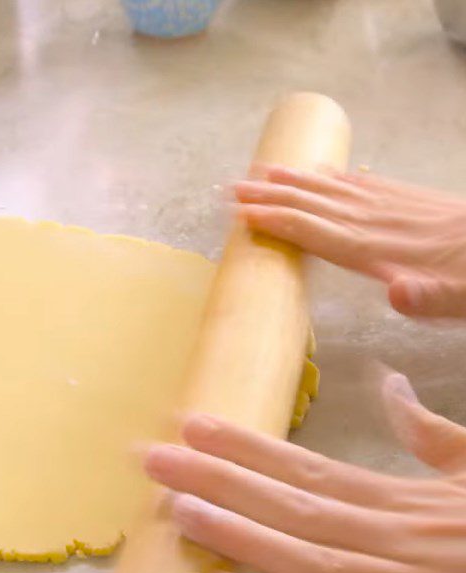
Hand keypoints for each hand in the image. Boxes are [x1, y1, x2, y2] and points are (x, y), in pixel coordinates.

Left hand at [144, 372, 465, 572]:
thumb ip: (433, 435)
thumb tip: (390, 383)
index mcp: (406, 500)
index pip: (310, 466)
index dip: (248, 446)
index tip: (193, 425)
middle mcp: (397, 540)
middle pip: (293, 505)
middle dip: (219, 481)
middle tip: (152, 460)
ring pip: (310, 560)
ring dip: (240, 536)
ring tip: (178, 513)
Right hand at [235, 167, 465, 318]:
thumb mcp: (459, 300)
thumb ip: (428, 297)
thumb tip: (397, 292)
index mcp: (379, 250)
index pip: (317, 232)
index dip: (278, 222)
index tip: (242, 216)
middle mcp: (378, 222)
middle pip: (314, 205)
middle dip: (270, 196)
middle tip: (231, 189)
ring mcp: (392, 206)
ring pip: (331, 189)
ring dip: (293, 181)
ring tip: (260, 171)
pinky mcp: (407, 198)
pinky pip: (361, 182)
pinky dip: (333, 176)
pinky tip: (318, 170)